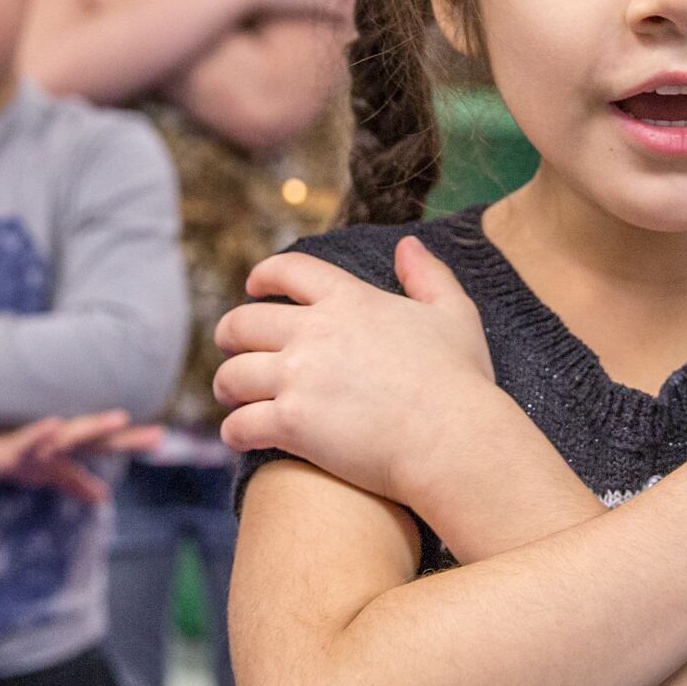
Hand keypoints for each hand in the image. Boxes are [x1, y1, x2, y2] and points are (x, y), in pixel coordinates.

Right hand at [0, 409, 164, 503]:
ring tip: (119, 419)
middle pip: (97, 439)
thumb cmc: (9, 457)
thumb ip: (75, 482)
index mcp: (66, 448)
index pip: (105, 446)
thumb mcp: (46, 474)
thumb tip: (104, 497)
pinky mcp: (9, 450)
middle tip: (158, 434)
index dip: (132, 442)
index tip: (163, 438)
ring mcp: (34, 444)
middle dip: (126, 437)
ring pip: (68, 436)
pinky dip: (41, 433)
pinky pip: (27, 441)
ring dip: (92, 427)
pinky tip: (55, 425)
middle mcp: (55, 442)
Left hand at [215, 238, 505, 508]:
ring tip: (232, 397)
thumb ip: (429, 276)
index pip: (288, 271)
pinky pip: (240, 425)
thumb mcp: (454, 314)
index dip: (263, 276)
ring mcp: (298, 377)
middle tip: (230, 348)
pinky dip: (234, 431)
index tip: (253, 287)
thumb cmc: (460, 381)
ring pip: (233, 375)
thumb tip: (409, 246)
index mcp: (349, 300)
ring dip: (226, 386)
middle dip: (229, 336)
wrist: (452, 439)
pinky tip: (240, 437)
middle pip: (244, 323)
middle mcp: (314, 332)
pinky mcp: (291, 423)